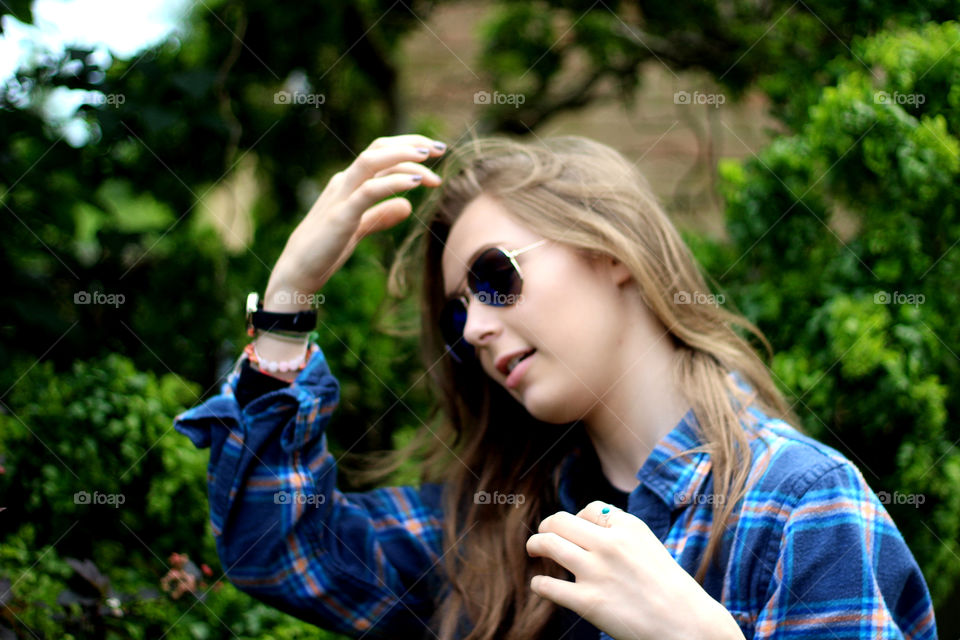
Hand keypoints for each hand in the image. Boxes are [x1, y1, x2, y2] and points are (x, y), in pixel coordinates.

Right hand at [265, 134, 444, 310]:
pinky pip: (369, 191)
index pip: (381, 153)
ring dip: (402, 155)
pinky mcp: (342, 214)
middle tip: (439, 149)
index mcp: (349, 183)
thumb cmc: (325, 249)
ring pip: (371, 161)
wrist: (299, 270)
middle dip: (410, 144)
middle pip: (378, 148)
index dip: (407, 147)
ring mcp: (341, 195)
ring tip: (428, 159)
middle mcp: (345, 182)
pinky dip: (393, 183)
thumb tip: (408, 205)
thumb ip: (382, 215)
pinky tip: (414, 183)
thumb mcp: (361, 228)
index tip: (434, 152)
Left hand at [525, 501, 744, 639]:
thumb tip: (586, 525)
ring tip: (534, 552)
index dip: (577, 518)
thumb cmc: (670, 589)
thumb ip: (621, 534)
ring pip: (547, 544)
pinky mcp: (587, 602)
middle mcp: (610, 544)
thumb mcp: (649, 547)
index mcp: (628, 527)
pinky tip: (541, 585)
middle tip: (542, 537)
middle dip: (547, 527)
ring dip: (535, 546)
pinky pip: (547, 586)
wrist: (688, 626)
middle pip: (559, 521)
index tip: (575, 531)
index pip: (589, 509)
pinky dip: (539, 584)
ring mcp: (597, 572)